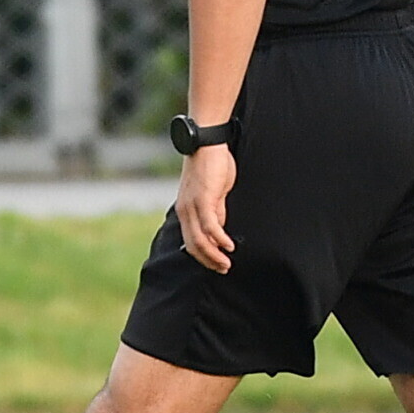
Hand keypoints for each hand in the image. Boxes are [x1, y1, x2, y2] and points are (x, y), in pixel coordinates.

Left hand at [175, 143, 238, 272]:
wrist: (206, 143)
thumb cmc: (211, 165)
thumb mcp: (213, 193)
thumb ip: (216, 210)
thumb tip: (219, 228)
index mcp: (185, 210)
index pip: (190, 242)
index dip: (203, 257)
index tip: (216, 265)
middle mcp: (185, 211)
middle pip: (193, 246)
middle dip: (209, 261)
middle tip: (223, 269)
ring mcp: (192, 206)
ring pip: (200, 240)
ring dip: (214, 255)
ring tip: (227, 263)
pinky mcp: (203, 199)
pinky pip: (210, 226)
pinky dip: (219, 239)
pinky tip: (228, 246)